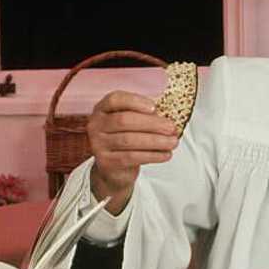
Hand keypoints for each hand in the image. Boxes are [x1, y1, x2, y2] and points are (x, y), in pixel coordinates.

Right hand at [87, 91, 178, 214]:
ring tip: (173, 142)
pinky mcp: (105, 162)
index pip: (115, 99)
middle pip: (124, 120)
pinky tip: (165, 154)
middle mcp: (96, 125)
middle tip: (171, 128)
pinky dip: (152, 155)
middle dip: (152, 124)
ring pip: (129, 140)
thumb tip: (167, 119)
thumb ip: (144, 116)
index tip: (154, 107)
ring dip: (156, 141)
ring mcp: (98, 144)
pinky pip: (132, 157)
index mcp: (102, 109)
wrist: (114, 168)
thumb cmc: (127, 139)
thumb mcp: (132, 123)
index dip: (135, 101)